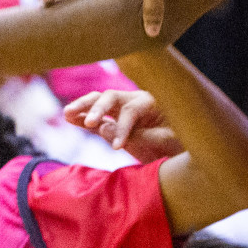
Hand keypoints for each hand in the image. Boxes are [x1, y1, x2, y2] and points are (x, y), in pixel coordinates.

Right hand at [63, 88, 181, 162]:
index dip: (122, 128)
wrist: (181, 150)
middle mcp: (134, 101)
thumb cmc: (179, 143)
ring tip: (66, 113)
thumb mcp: (166, 141)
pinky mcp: (114, 122)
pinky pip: (95, 117)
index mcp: (151, 103)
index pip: (131, 111)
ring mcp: (122, 110)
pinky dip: (81, 117)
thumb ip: (137, 136)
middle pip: (111, 97)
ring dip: (83, 107)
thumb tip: (103, 127)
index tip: (117, 148)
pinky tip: (68, 118)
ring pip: (99, 102)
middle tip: (88, 122)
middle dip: (97, 108)